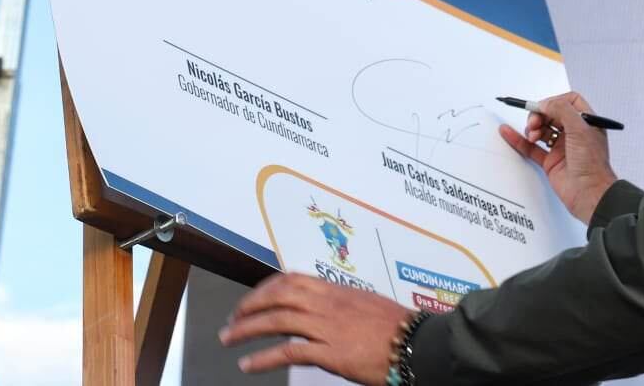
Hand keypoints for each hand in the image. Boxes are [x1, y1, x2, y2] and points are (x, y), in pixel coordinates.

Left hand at [218, 273, 411, 383]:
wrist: (415, 344)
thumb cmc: (395, 327)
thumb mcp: (364, 305)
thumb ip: (339, 305)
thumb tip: (319, 310)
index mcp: (336, 290)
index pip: (291, 280)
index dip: (266, 288)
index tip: (252, 298)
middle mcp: (327, 303)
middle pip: (278, 296)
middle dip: (250, 305)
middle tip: (233, 318)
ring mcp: (327, 327)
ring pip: (276, 321)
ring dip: (246, 330)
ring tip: (229, 339)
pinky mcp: (330, 353)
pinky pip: (288, 352)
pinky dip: (263, 358)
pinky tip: (248, 365)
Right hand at [499, 90, 617, 222]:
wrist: (589, 194)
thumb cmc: (592, 165)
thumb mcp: (580, 129)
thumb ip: (562, 110)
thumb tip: (545, 103)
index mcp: (586, 123)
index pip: (569, 102)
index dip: (554, 102)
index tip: (543, 107)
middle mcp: (574, 134)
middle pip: (552, 115)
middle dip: (540, 115)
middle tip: (534, 122)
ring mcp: (562, 148)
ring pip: (541, 130)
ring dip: (532, 128)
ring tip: (532, 134)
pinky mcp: (551, 162)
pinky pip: (531, 148)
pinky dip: (519, 140)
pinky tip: (508, 132)